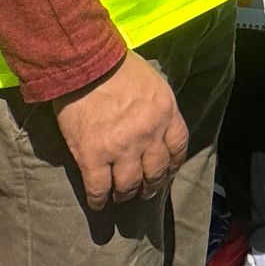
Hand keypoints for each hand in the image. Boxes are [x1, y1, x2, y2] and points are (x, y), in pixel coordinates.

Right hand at [53, 50, 186, 210]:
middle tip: (145, 189)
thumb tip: (154, 121)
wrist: (86, 63)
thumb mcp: (152, 82)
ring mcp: (121, 148)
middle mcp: (149, 135)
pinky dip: (99, 199)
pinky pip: (98, 188)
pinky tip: (98, 202)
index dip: (173, 163)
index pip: (178, 147)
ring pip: (130, 184)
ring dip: (127, 193)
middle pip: (156, 170)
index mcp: (166, 113)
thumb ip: (157, 105)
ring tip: (122, 195)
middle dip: (152, 184)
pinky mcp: (93, 156)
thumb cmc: (118, 66)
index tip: (167, 170)